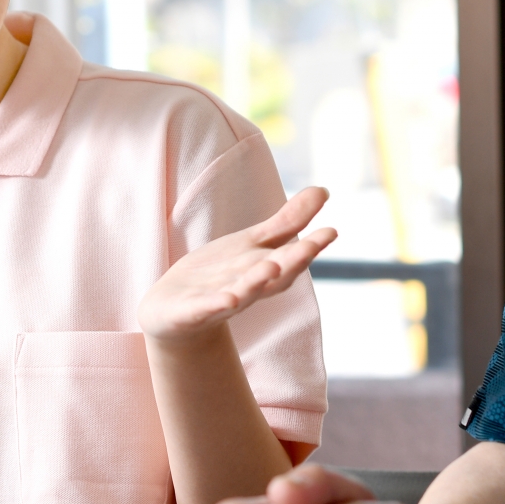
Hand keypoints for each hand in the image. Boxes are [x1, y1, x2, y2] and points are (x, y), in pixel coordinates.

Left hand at [138, 187, 336, 343]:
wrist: (173, 310)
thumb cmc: (220, 274)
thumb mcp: (252, 243)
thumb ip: (287, 222)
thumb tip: (324, 190)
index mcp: (265, 270)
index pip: (292, 258)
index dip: (311, 246)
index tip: (331, 231)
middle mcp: (249, 288)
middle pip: (274, 277)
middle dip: (293, 262)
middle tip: (311, 246)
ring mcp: (221, 302)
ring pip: (244, 293)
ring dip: (257, 282)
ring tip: (272, 265)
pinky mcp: (192, 313)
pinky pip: (206, 310)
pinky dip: (217, 305)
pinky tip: (227, 300)